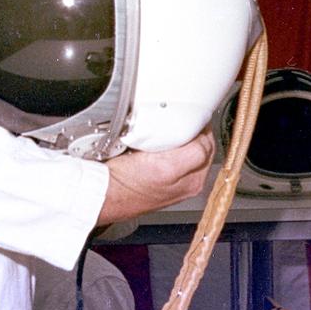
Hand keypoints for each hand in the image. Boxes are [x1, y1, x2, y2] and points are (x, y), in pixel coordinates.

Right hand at [99, 129, 214, 224]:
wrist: (102, 194)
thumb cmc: (130, 185)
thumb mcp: (168, 167)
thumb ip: (194, 153)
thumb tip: (205, 139)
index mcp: (195, 181)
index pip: (209, 146)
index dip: (201, 128)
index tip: (192, 116)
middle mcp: (186, 181)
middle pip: (198, 146)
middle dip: (191, 131)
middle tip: (178, 119)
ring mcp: (171, 178)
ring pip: (183, 147)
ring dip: (176, 136)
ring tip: (166, 129)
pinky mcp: (154, 173)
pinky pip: (165, 151)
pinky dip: (162, 142)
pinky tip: (153, 141)